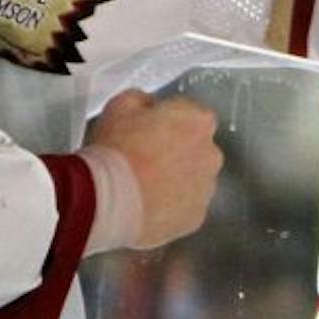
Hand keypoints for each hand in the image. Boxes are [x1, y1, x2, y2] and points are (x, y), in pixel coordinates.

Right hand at [82, 89, 221, 250]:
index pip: (187, 113)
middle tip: (143, 158)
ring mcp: (206, 189)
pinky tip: (145, 205)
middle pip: (196, 147)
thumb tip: (148, 107)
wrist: (108, 201)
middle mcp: (211, 154)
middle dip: (175, 151)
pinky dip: (171, 206)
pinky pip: (185, 207)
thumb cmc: (115, 150)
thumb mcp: (120, 106)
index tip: (145, 130)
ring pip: (193, 180)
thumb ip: (142, 100)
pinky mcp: (196, 218)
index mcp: (198, 121)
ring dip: (175, 180)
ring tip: (141, 185)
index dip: (164, 121)